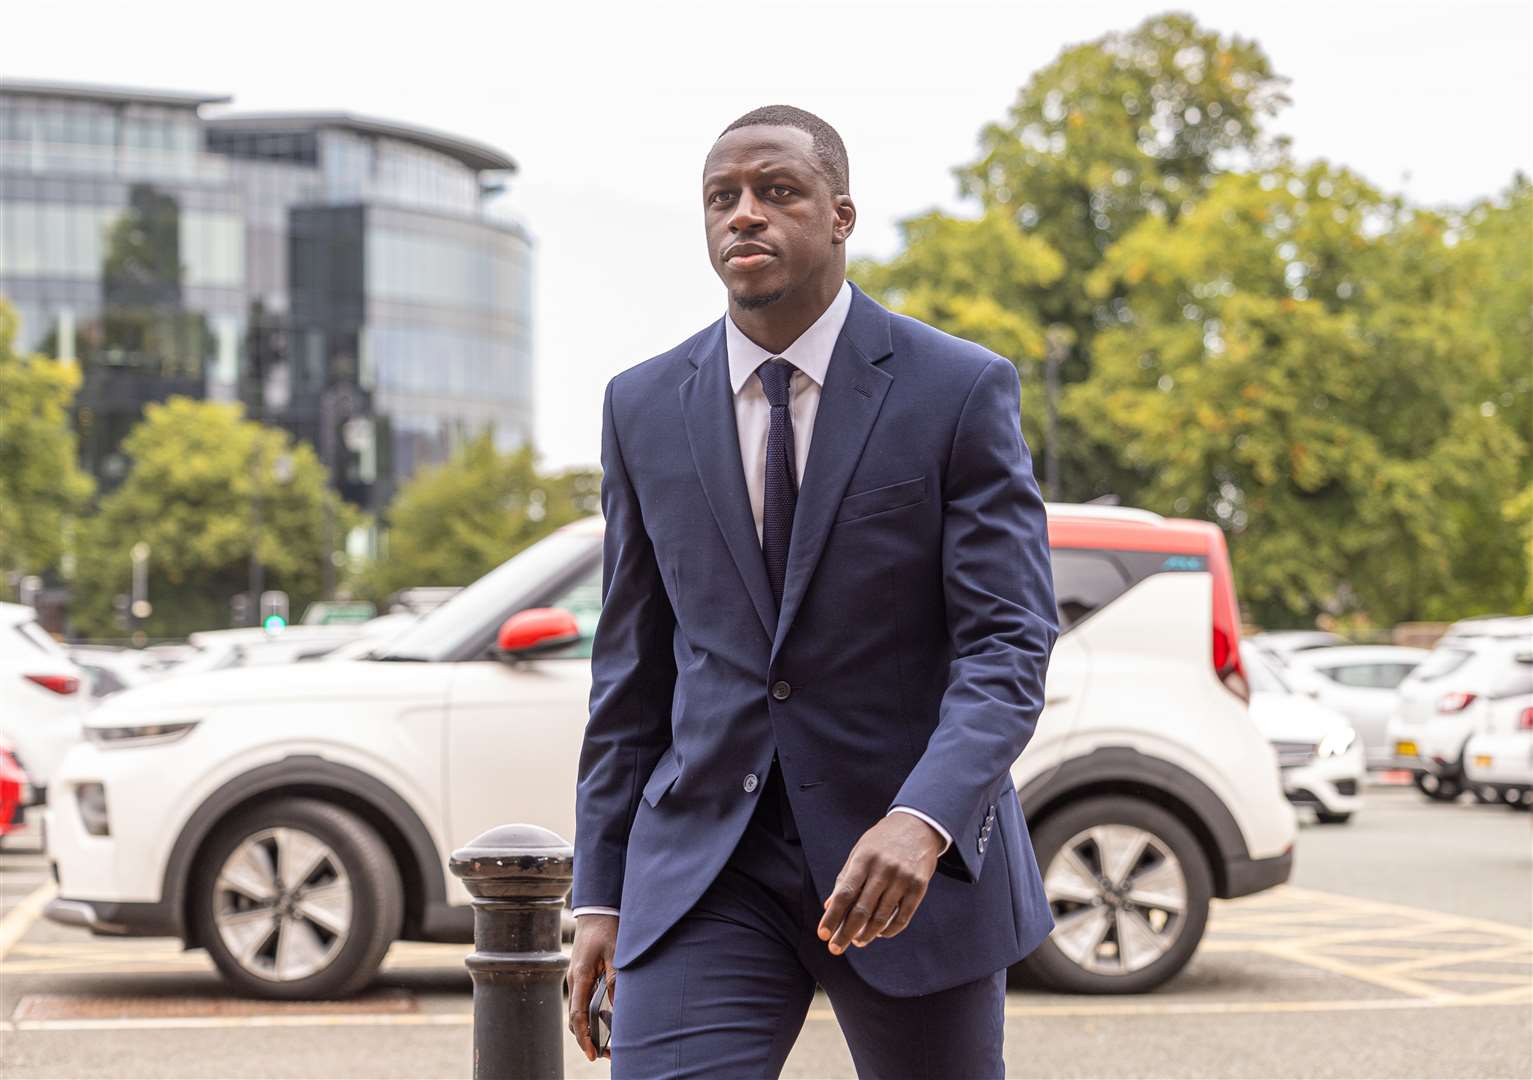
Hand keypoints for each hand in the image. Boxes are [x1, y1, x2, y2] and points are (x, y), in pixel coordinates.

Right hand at [567, 914, 617, 1060]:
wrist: (596, 911)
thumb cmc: (606, 929)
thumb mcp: (616, 952)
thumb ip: (617, 978)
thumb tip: (619, 1006)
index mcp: (581, 976)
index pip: (578, 1015)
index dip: (584, 1037)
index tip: (592, 1054)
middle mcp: (575, 980)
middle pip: (575, 1018)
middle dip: (586, 1039)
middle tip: (603, 1054)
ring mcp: (576, 978)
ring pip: (577, 1012)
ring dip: (588, 1028)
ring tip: (606, 1043)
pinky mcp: (581, 976)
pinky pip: (581, 1001)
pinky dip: (589, 1016)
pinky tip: (604, 1020)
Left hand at [817, 814, 943, 954]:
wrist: (918, 825)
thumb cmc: (882, 841)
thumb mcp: (860, 852)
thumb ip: (845, 878)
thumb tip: (829, 907)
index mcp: (864, 859)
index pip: (844, 893)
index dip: (832, 916)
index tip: (822, 934)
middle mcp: (883, 869)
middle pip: (861, 910)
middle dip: (846, 933)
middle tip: (835, 948)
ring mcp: (903, 878)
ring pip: (881, 917)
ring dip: (867, 934)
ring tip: (857, 941)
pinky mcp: (919, 887)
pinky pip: (902, 917)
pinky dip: (889, 930)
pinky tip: (879, 934)